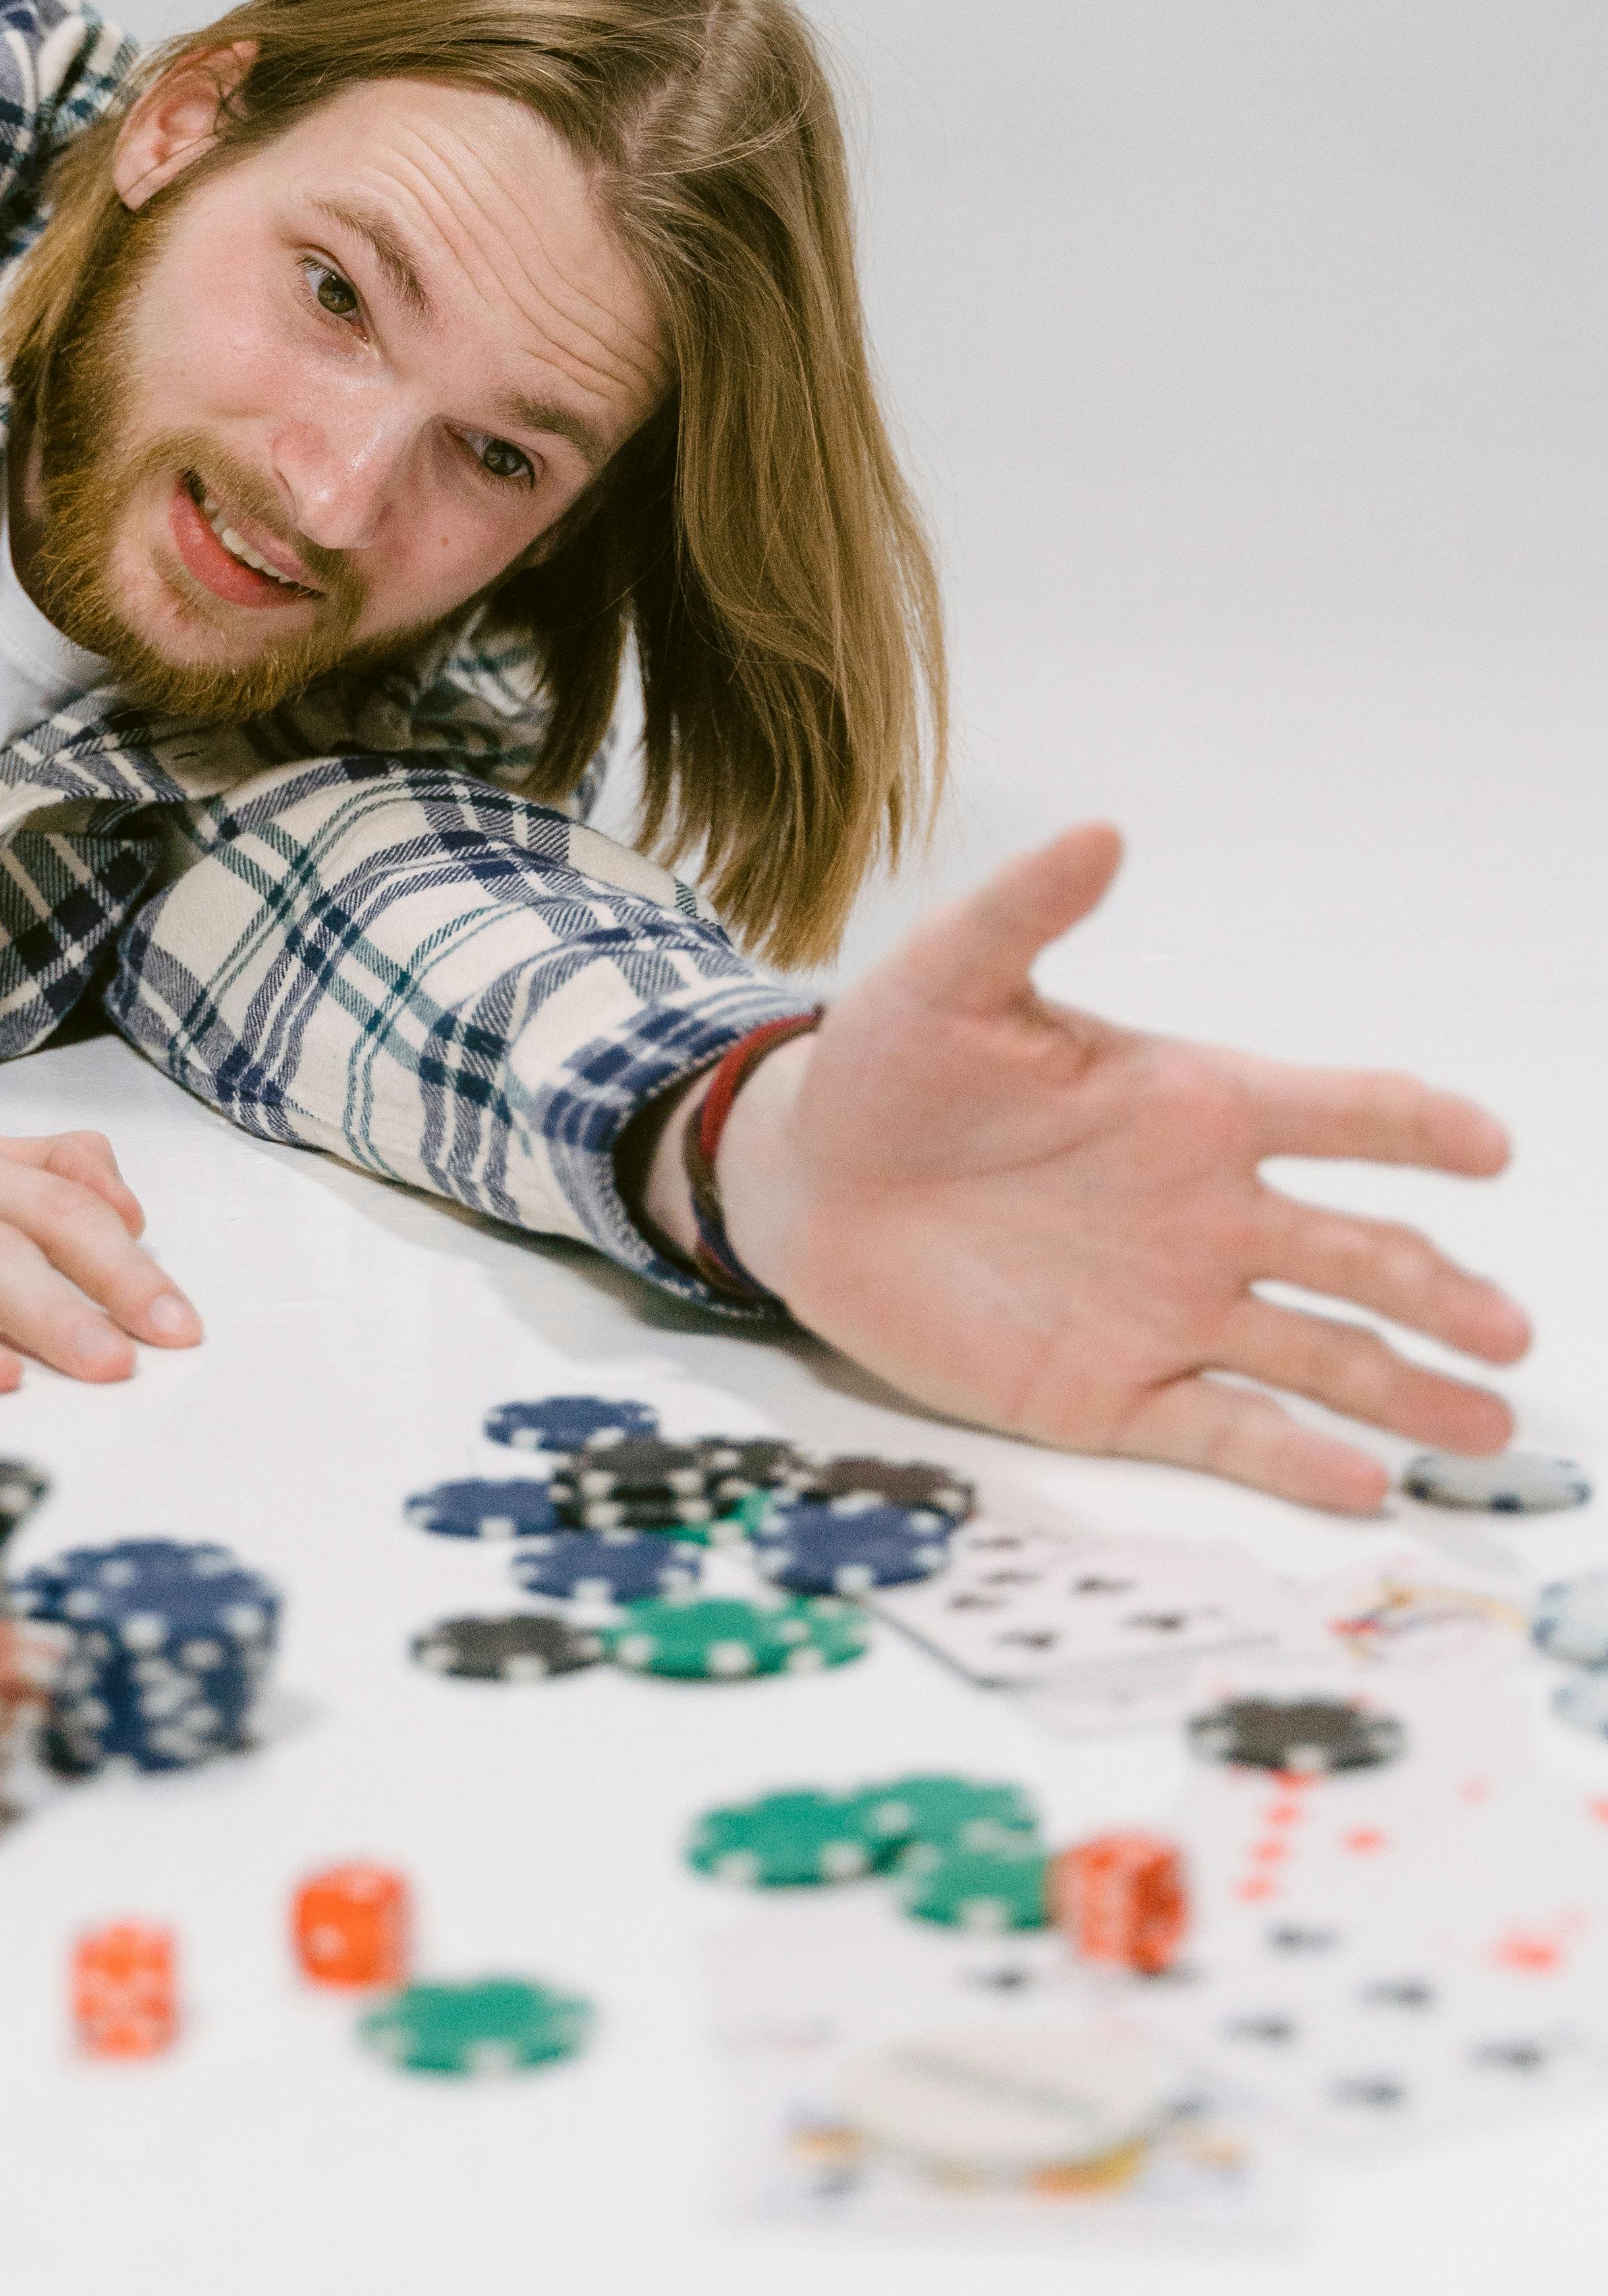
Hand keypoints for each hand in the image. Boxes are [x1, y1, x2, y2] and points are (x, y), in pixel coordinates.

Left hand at [714, 825, 1528, 1510]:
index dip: (1413, 1125)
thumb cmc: (892, 1066)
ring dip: (1403, 1388)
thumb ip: (1025, 912)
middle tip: (1509, 1327)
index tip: (1486, 1145)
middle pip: (1352, 1253)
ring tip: (1485, 1427)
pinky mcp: (1108, 1392)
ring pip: (1315, 1354)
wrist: (805, 1178)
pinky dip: (1289, 1458)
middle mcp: (1205, 1214)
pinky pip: (1217, 1430)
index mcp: (1188, 1105)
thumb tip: (1097, 832)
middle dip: (1436, 1288)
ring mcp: (1167, 1309)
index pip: (1331, 1112)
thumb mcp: (951, 978)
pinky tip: (1356, 1481)